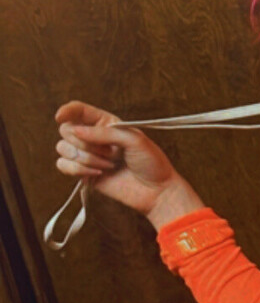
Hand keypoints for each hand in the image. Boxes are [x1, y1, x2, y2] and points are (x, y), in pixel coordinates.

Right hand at [54, 102, 201, 229]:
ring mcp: (87, 155)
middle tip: (110, 152)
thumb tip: (75, 130)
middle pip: (66, 130)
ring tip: (108, 165)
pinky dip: (78, 169)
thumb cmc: (151, 162)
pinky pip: (63, 166)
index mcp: (106, 123)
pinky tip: (98, 173)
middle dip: (85, 143)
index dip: (67, 111)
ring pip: (63, 149)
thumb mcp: (133, 139)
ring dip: (86, 158)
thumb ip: (103, 133)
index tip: (60, 116)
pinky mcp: (83, 174)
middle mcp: (93, 137)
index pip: (79, 111)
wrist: (156, 191)